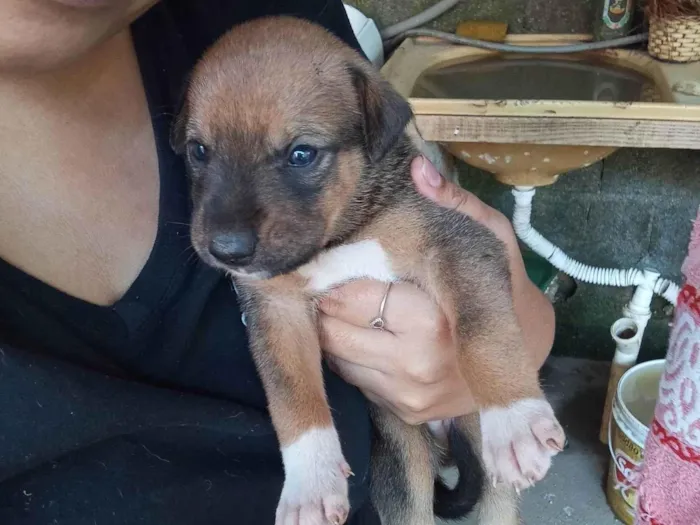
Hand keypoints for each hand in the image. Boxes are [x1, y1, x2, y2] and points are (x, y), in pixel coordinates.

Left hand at [319, 156, 554, 424]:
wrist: (527, 352)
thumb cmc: (501, 284)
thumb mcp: (489, 234)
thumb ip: (454, 201)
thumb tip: (417, 167)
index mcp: (433, 321)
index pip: (351, 297)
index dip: (333, 274)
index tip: (330, 258)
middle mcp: (416, 366)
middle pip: (332, 329)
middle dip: (327, 302)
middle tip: (337, 279)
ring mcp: (409, 396)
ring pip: (335, 356)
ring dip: (333, 328)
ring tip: (353, 303)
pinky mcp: (405, 412)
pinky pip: (352, 378)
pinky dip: (349, 354)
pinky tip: (369, 332)